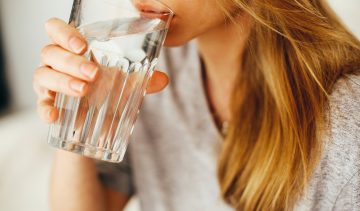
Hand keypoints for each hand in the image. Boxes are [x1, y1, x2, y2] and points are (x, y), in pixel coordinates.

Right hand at [33, 18, 168, 123]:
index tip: (83, 45)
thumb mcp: (125, 85)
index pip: (56, 30)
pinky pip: (40, 104)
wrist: (95, 124)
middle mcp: (57, 62)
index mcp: (73, 49)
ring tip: (84, 90)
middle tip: (93, 73)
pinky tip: (54, 116)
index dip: (65, 33)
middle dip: (71, 61)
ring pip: (43, 74)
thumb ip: (142, 80)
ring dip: (63, 81)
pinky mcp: (47, 103)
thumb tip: (163, 79)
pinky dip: (45, 108)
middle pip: (51, 52)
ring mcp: (49, 82)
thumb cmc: (107, 92)